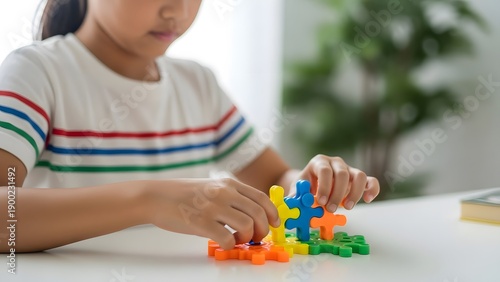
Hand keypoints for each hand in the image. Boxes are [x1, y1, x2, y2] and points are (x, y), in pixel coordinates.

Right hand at [144, 178, 279, 249]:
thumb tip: (251, 214)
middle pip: (258, 213)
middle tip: (256, 237)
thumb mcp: (212, 187)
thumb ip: (231, 196)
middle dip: (262, 229)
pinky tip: (223, 242)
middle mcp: (224, 193)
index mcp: (229, 184)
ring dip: (246, 237)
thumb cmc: (183, 194)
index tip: (274, 224)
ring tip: (237, 239)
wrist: (155, 196)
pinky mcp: (201, 222)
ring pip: (246, 225)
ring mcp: (213, 207)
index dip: (273, 213)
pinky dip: (230, 245)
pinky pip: (227, 238)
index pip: (262, 198)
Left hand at [296, 155, 379, 212]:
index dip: (324, 186)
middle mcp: (335, 163)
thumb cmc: (305, 186)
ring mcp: (349, 169)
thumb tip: (292, 205)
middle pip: (342, 174)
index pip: (324, 170)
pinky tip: (368, 199)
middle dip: (337, 193)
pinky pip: (371, 180)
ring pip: (359, 175)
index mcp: (319, 162)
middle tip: (331, 209)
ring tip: (347, 207)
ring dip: (354, 193)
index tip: (320, 202)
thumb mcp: (297, 189)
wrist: (312, 184)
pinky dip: (372, 189)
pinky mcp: (358, 179)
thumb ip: (295, 196)